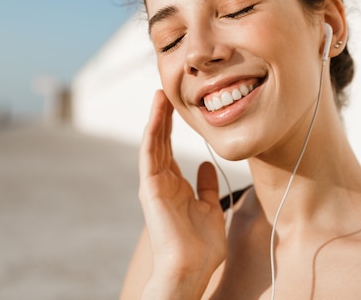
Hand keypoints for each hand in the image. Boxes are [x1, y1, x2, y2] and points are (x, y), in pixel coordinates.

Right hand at [138, 90, 225, 297]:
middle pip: (161, 141)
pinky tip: (158, 112)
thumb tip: (205, 164)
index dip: (174, 127)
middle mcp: (162, 182)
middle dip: (164, 116)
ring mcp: (154, 184)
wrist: (190, 269)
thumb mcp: (210, 208)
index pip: (171, 150)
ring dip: (157, 117)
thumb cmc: (201, 246)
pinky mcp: (150, 187)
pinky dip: (153, 130)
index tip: (180, 106)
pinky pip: (150, 153)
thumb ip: (206, 186)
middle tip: (167, 91)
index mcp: (175, 187)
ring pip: (153, 142)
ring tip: (160, 94)